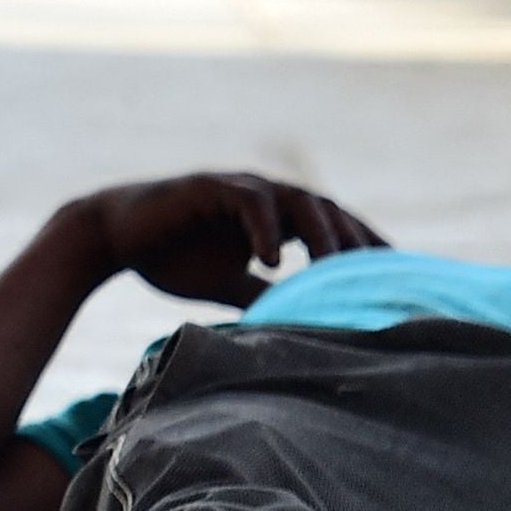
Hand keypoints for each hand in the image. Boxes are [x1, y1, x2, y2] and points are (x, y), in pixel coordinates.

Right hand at [74, 172, 385, 308]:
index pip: (334, 227)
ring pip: (297, 201)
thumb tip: (299, 324)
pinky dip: (265, 229)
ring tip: (332, 270)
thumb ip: (264, 294)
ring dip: (319, 234)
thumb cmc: (171, 257)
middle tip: (378, 278)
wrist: (114, 237)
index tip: (397, 278)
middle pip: (328, 211)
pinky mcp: (210, 187)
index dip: (365, 248)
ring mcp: (240, 187)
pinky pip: (249, 202)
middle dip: (355, 243)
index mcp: (275, 217)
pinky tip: (272, 260)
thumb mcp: (228, 283)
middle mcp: (265, 196)